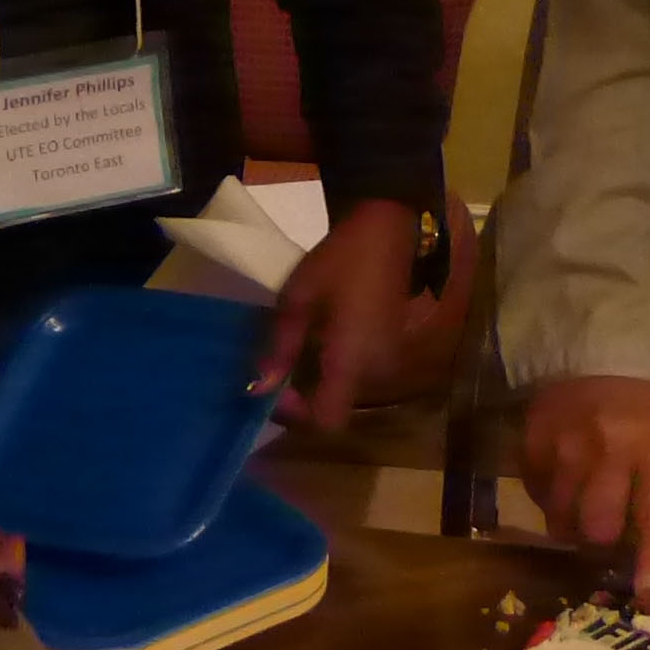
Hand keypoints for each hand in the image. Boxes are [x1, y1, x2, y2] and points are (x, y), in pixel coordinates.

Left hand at [256, 199, 418, 434]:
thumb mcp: (298, 298)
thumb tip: (259, 388)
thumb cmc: (342, 258)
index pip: (326, 421)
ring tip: (292, 350)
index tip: (274, 387)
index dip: (295, 414)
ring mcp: (387, 360)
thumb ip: (279, 347)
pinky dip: (332, 368)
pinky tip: (317, 338)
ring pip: (345, 391)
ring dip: (315, 382)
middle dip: (300, 397)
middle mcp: (375, 370)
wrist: (391, 228)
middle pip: (334, 409)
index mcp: (352, 360)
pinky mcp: (390, 348)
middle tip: (274, 367)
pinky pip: (357, 373)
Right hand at [519, 375, 649, 596]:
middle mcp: (608, 450)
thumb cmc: (641, 408)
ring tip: (578, 504)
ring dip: (570, 522)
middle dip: (600, 540)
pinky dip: (548, 497)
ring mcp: (564, 448)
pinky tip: (560, 477)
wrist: (594, 354)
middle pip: (598, 526)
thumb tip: (640, 550)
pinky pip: (537, 494)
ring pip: (561, 517)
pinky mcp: (532, 444)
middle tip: (602, 533)